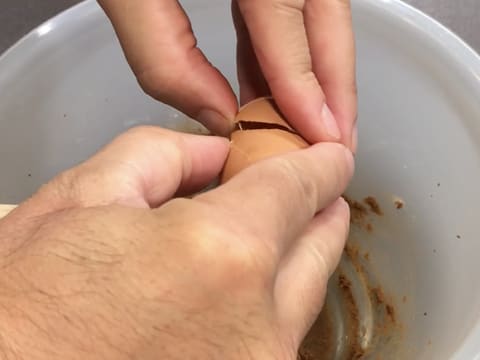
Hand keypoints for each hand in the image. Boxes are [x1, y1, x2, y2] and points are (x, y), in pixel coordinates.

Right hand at [0, 127, 352, 358]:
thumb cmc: (26, 307)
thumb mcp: (84, 198)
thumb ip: (165, 156)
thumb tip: (218, 155)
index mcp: (220, 254)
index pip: (300, 189)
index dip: (319, 165)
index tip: (329, 158)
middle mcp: (257, 323)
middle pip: (320, 245)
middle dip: (317, 210)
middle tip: (306, 192)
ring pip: (304, 295)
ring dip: (292, 258)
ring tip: (264, 236)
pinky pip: (278, 336)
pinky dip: (268, 303)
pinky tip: (235, 290)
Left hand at [98, 0, 356, 148]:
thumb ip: (163, 54)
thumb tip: (217, 117)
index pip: (291, 21)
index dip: (309, 84)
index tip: (323, 139)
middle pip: (325, 13)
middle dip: (335, 82)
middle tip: (340, 141)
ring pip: (313, 10)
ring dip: (312, 71)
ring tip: (312, 125)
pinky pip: (283, 3)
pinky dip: (280, 48)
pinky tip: (271, 85)